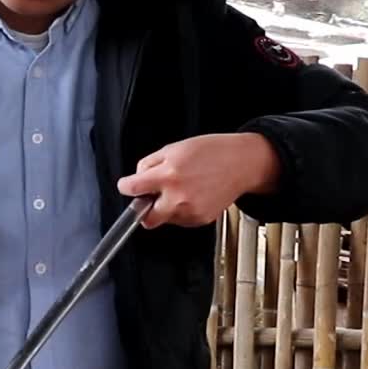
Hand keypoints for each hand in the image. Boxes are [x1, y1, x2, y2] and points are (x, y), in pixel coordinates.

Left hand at [115, 133, 280, 227]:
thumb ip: (150, 164)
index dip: (126, 186)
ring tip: (182, 189)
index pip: (133, 189)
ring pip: (165, 220)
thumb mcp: (174, 148)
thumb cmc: (211, 152)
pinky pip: (181, 220)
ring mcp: (190, 211)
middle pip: (147, 219)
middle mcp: (178, 197)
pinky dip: (181, 211)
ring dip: (166, 208)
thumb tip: (138, 178)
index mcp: (168, 175)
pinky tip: (193, 195)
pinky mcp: (200, 219)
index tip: (127, 186)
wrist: (240, 163)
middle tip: (153, 196)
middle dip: (146, 209)